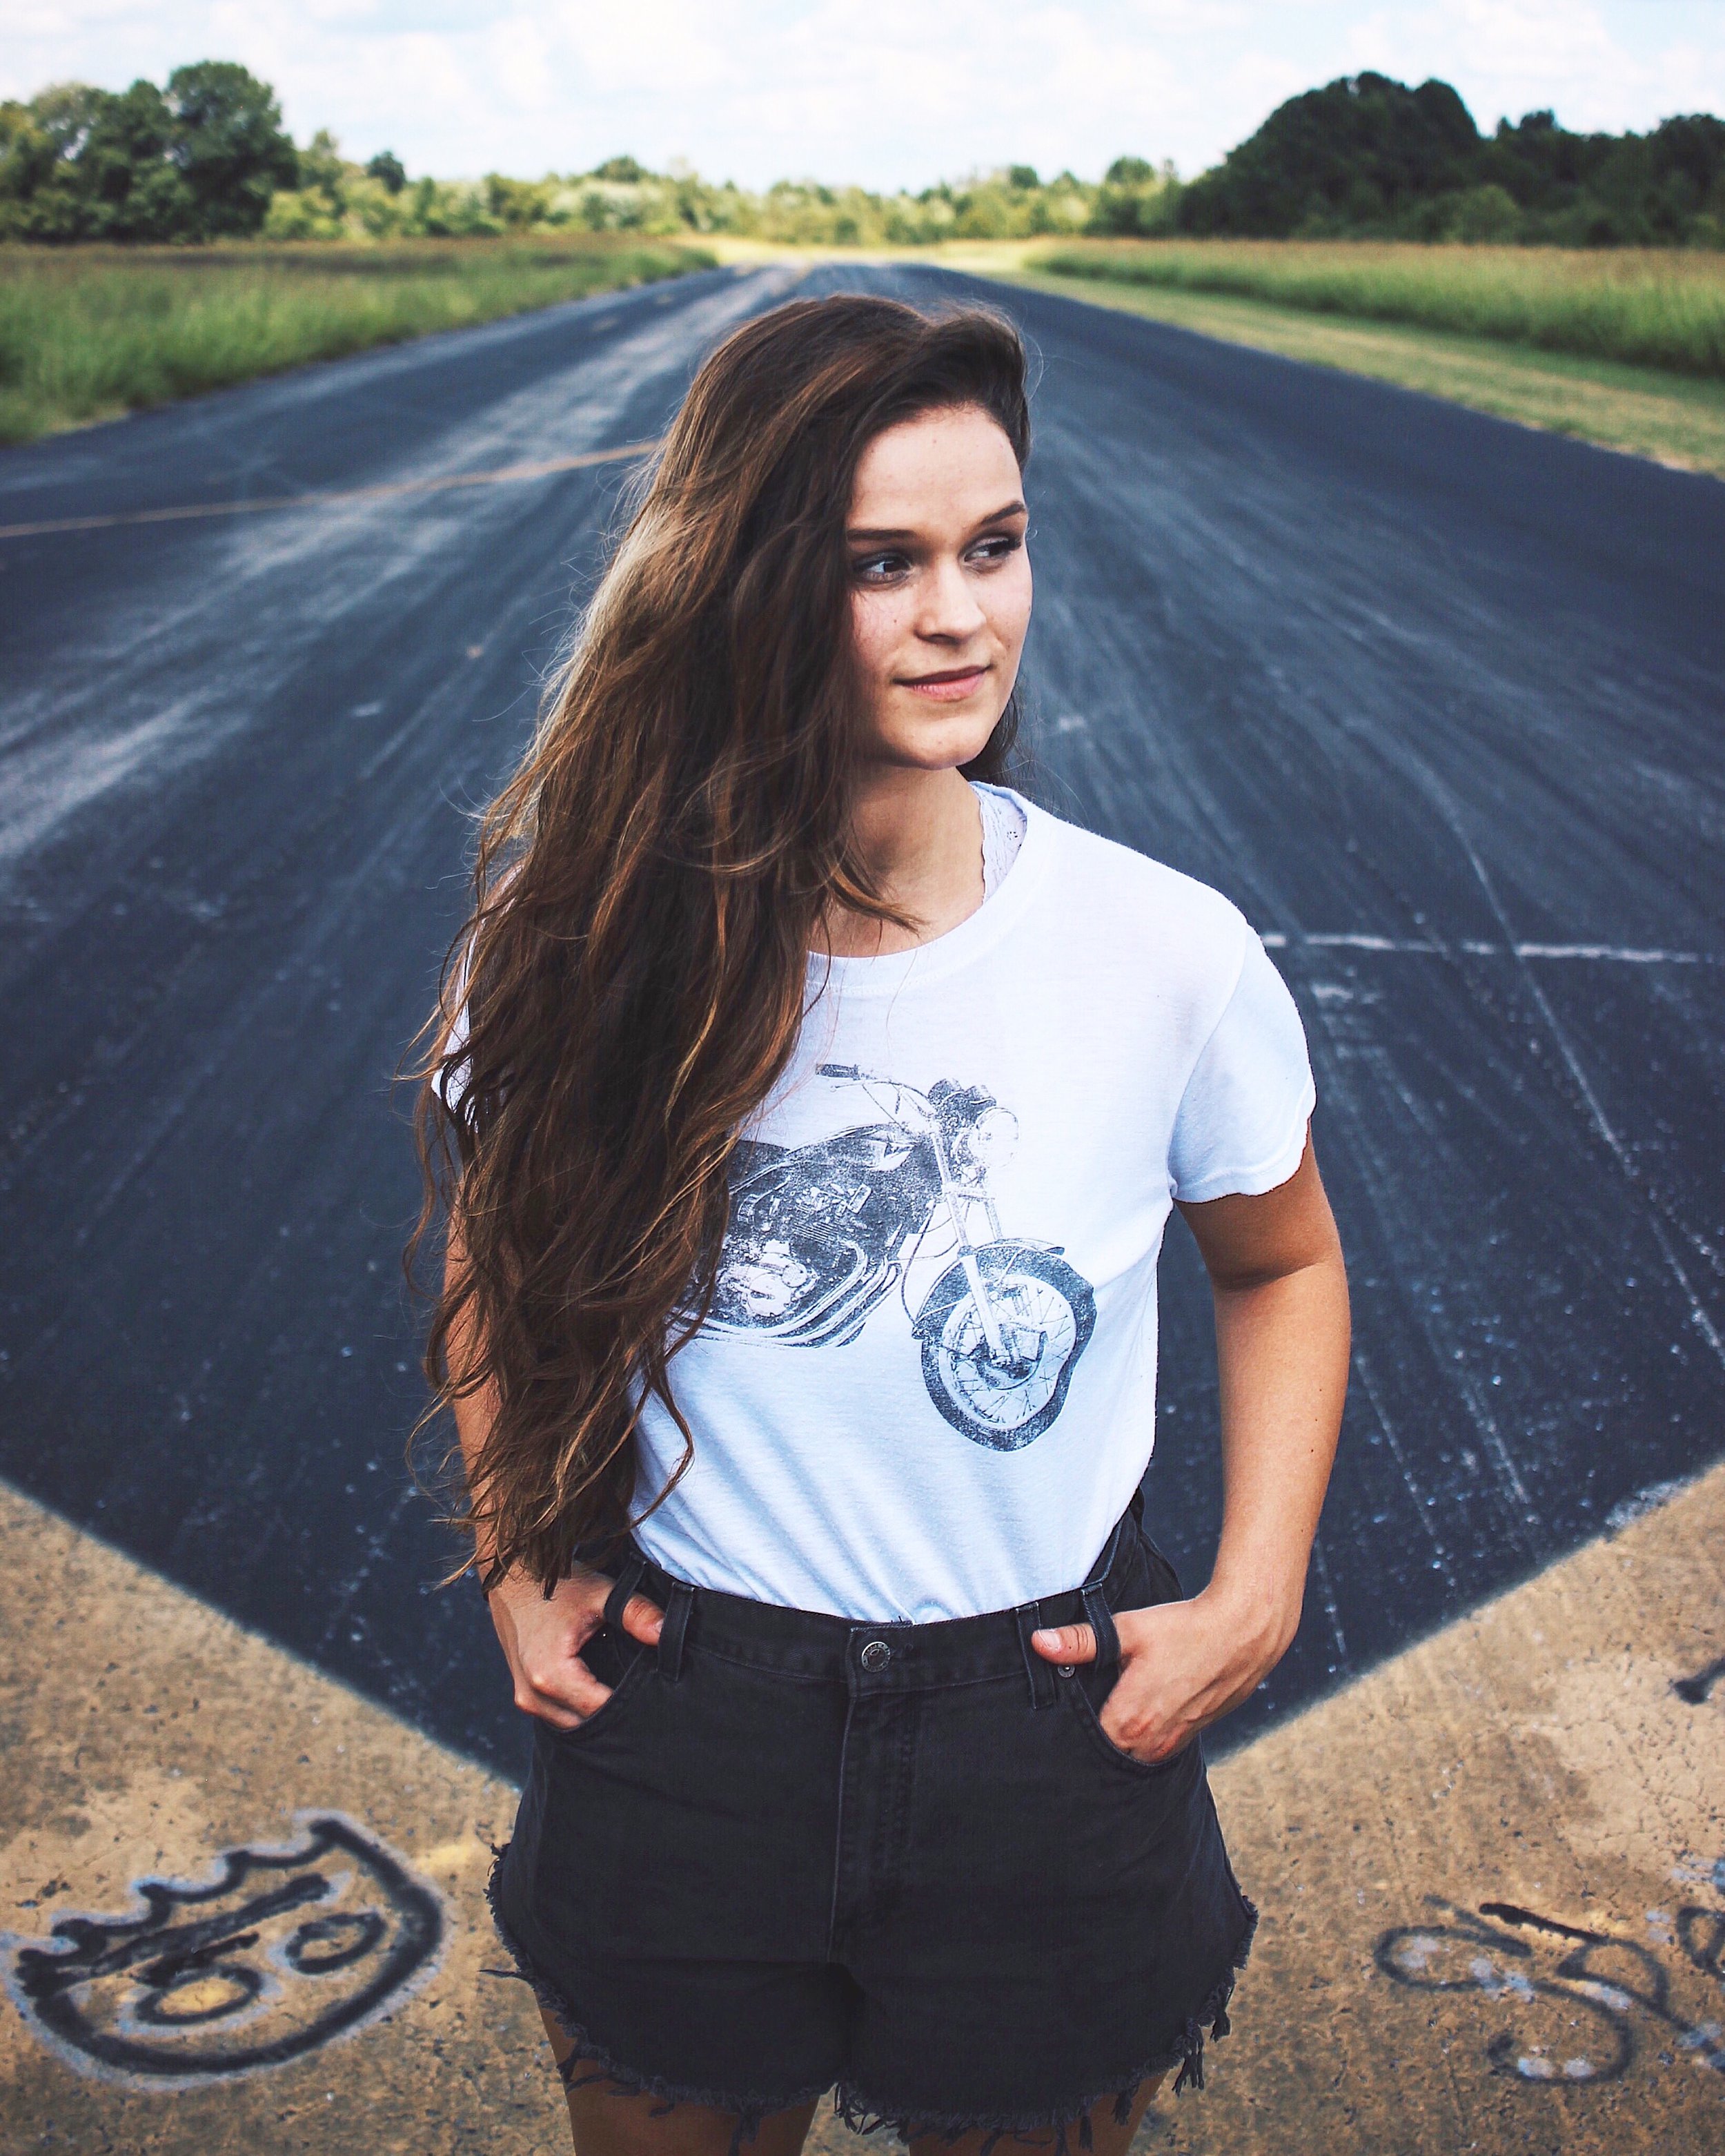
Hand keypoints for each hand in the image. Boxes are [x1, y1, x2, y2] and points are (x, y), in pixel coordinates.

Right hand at [484, 1561, 663, 1729]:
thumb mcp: (600, 1593)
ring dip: (594, 1714)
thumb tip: (666, 1633)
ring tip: (623, 1693)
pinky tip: (599, 1689)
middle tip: (646, 1699)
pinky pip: (556, 1714)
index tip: (655, 1696)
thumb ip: (636, 1613)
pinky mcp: (523, 1693)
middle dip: (615, 1714)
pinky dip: (577, 1708)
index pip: (601, 1710)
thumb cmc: (556, 1584)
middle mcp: (533, 1695)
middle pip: (586, 1724)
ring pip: (570, 1724)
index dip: (631, 1704)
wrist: (512, 1575)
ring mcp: (525, 1698)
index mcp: (551, 1675)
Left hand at [1030, 1588, 1293, 1764]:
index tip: (1056, 1716)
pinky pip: (1155, 1750)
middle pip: (1107, 1754)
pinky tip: (1138, 1715)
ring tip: (1108, 1714)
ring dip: (1119, 1741)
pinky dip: (1143, 1738)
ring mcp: (1172, 1743)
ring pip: (1132, 1755)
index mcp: (1129, 1720)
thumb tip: (1039, 1643)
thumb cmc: (1183, 1629)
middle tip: (1078, 1716)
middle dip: (1091, 1739)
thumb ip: (1080, 1641)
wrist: (1242, 1633)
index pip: (1083, 1744)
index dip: (1068, 1730)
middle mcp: (1150, 1742)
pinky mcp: (1189, 1736)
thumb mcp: (1127, 1629)